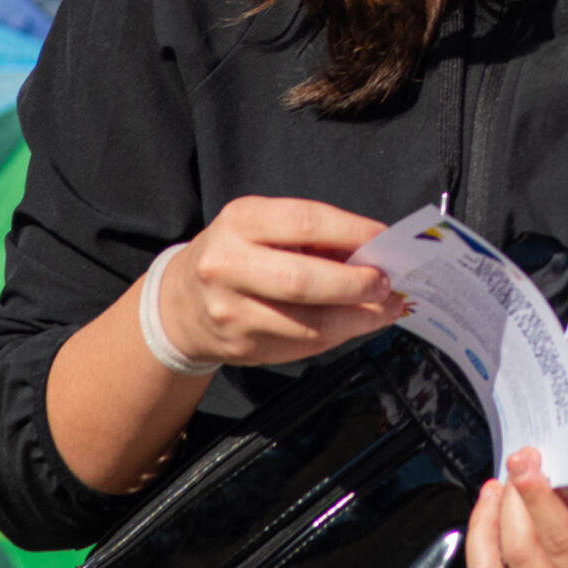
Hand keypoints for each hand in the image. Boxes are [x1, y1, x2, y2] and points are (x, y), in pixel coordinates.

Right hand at [158, 196, 393, 368]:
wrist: (181, 303)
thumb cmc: (237, 255)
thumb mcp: (264, 227)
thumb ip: (314, 236)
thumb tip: (374, 253)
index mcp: (240, 221)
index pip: (305, 222)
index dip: (352, 232)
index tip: (385, 240)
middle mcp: (228, 265)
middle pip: (303, 280)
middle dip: (355, 284)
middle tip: (386, 284)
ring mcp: (231, 311)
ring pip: (308, 323)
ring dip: (358, 318)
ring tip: (385, 309)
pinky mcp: (242, 347)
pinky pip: (303, 345)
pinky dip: (339, 336)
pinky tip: (357, 324)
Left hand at [466, 448, 567, 567]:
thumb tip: (555, 482)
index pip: (558, 539)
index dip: (535, 495)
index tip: (523, 461)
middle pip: (519, 555)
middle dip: (509, 504)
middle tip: (512, 471)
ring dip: (482, 532)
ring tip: (494, 498)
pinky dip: (480, 566)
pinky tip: (489, 537)